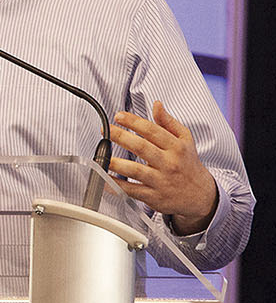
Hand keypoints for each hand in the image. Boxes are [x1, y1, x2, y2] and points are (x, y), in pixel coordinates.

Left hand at [108, 101, 217, 233]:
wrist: (201, 195)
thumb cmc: (188, 163)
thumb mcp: (185, 140)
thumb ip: (168, 122)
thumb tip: (156, 104)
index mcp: (176, 147)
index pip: (153, 131)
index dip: (134, 122)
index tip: (118, 115)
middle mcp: (169, 163)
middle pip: (142, 148)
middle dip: (121, 137)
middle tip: (105, 130)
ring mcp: (160, 181)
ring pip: (135, 170)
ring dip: (115, 163)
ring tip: (101, 156)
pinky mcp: (153, 197)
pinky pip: (131, 190)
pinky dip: (116, 185)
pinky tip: (104, 178)